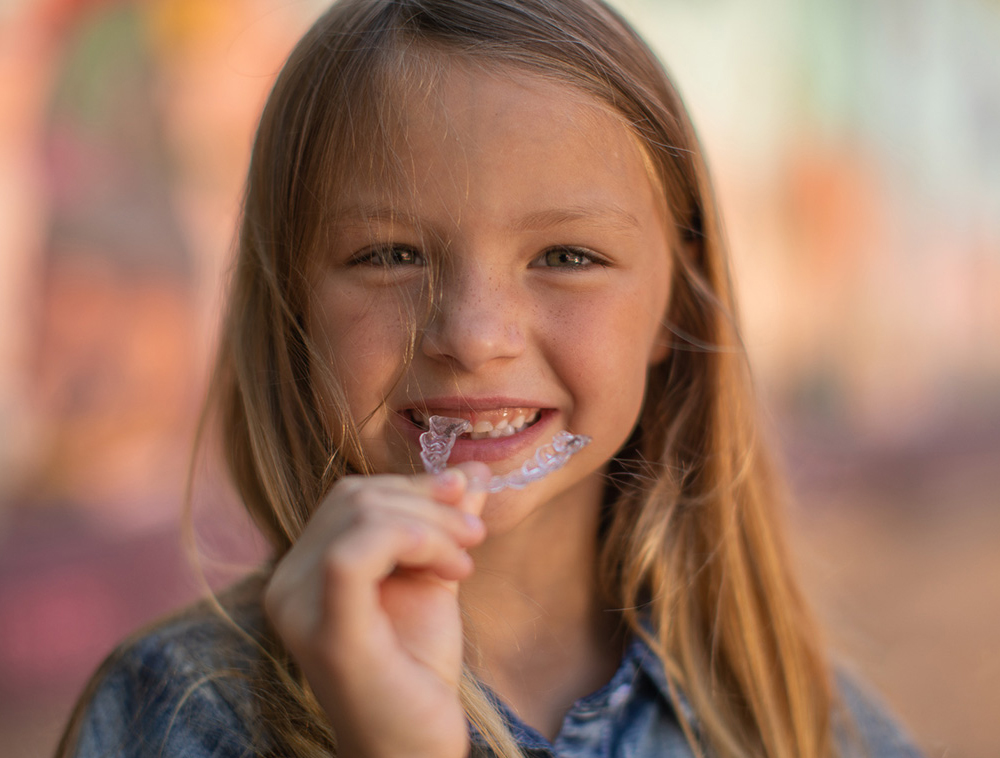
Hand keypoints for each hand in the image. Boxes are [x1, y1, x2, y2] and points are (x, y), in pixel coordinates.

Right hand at [263, 464, 488, 757]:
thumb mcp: (431, 580)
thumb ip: (441, 527)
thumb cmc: (417, 670)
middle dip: (426, 500)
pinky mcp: (327, 633)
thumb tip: (469, 469)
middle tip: (474, 532)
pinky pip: (354, 552)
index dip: (411, 486)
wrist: (414, 749)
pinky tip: (451, 567)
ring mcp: (299, 609)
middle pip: (354, 497)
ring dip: (432, 523)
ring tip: (467, 558)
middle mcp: (287, 586)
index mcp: (303, 570)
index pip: (350, 496)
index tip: (465, 498)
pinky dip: (414, 540)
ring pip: (360, 515)